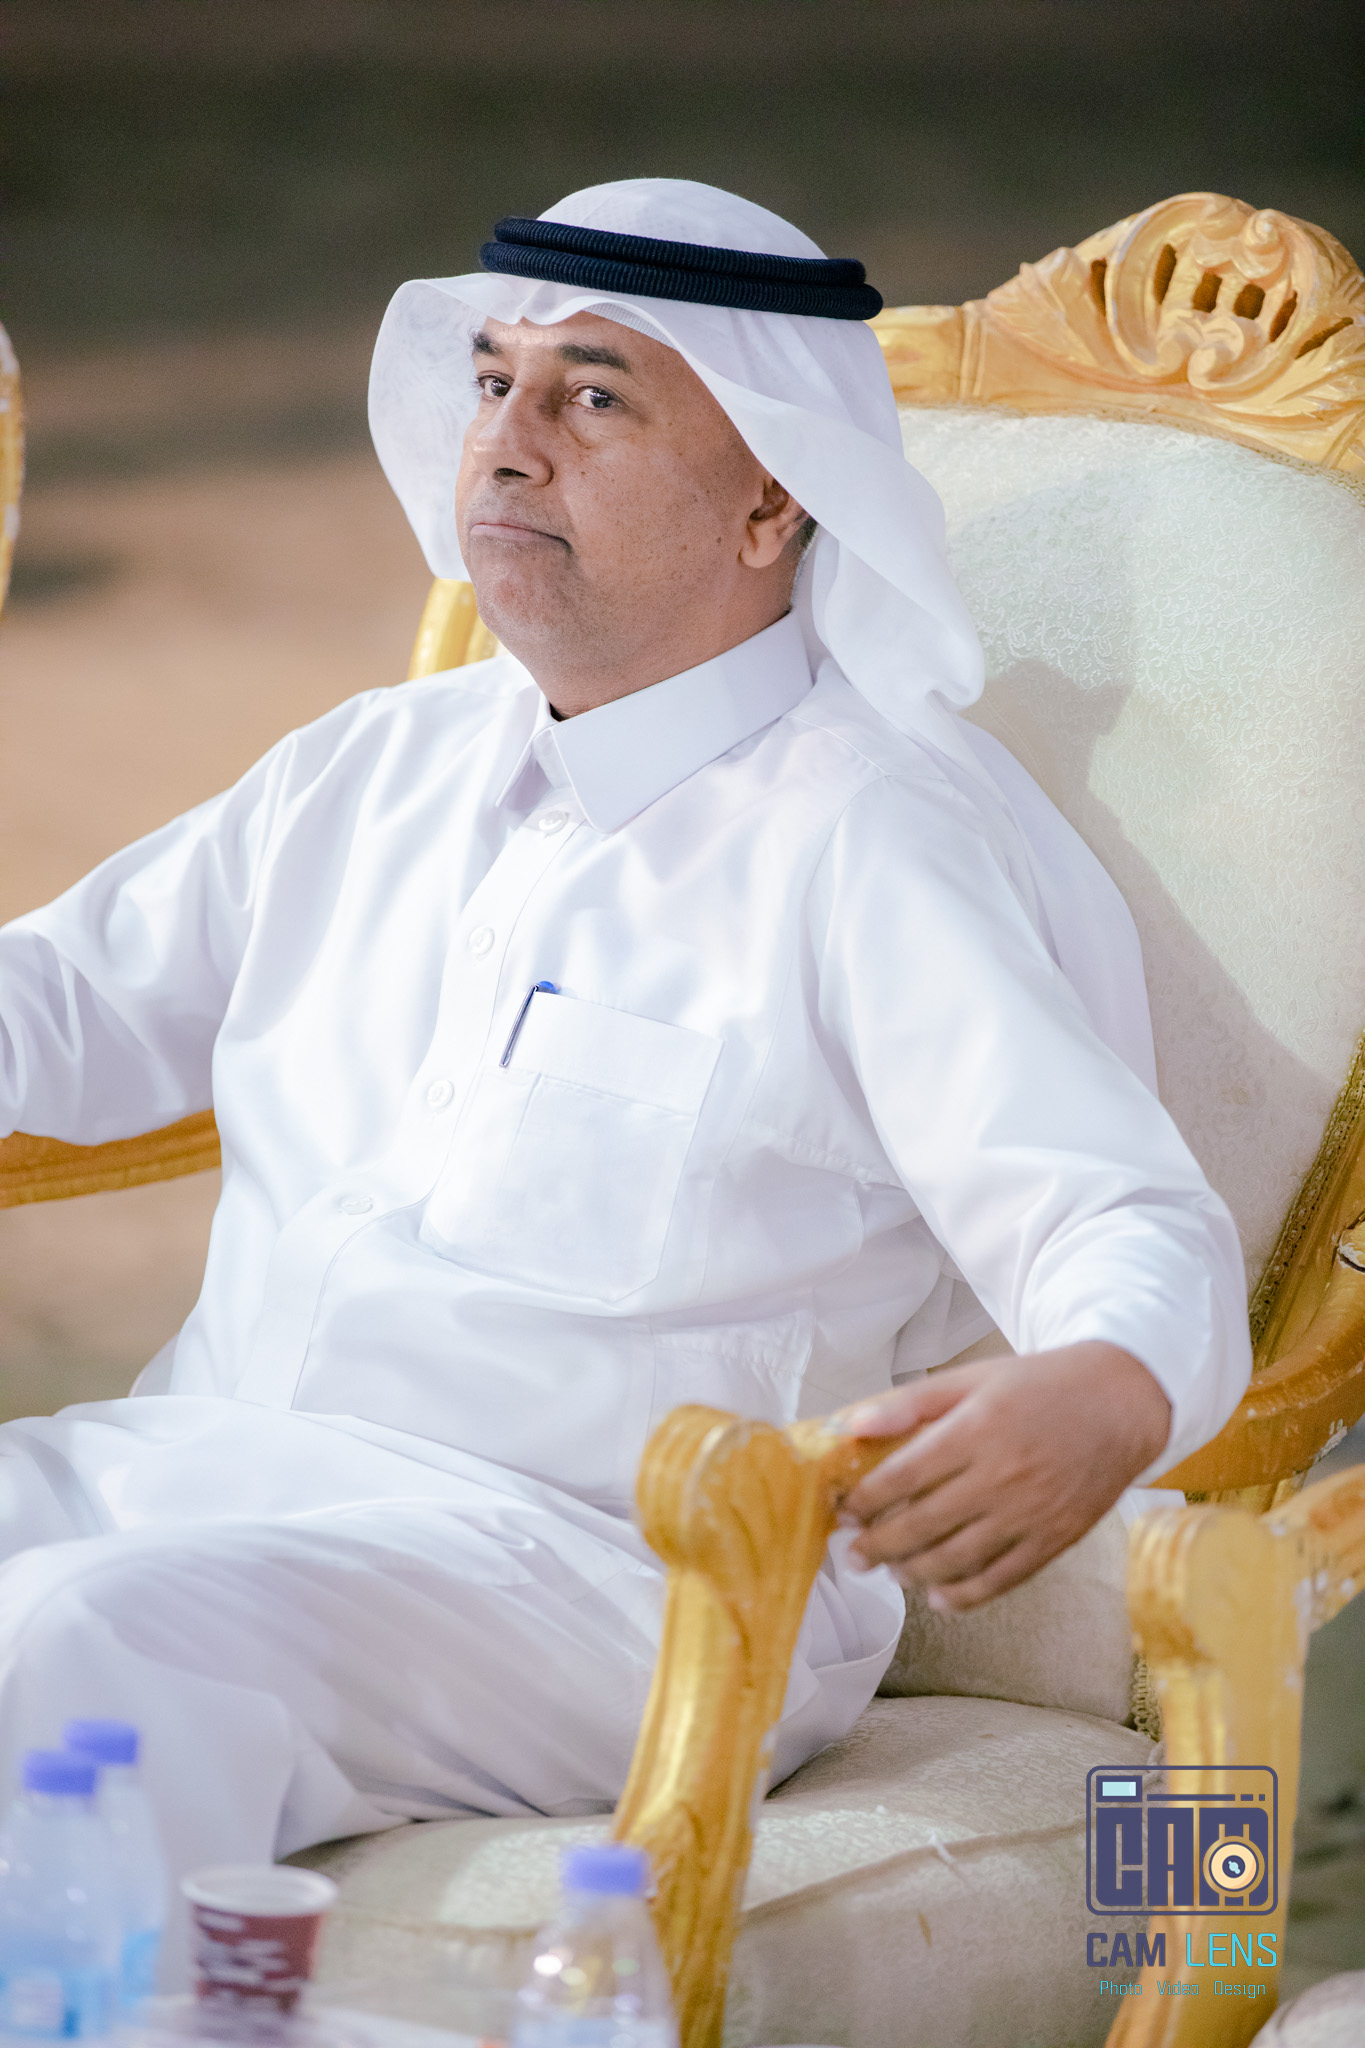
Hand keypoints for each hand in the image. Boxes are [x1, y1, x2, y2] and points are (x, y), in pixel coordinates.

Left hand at [836, 1342, 1171, 1612]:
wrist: (1121, 1403)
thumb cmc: (1039, 1386)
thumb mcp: (972, 1377)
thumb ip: (910, 1402)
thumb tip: (850, 1425)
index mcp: (976, 1429)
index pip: (904, 1476)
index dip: (866, 1500)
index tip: (844, 1511)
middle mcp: (1002, 1475)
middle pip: (923, 1524)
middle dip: (879, 1545)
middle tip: (853, 1554)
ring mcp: (1031, 1513)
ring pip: (958, 1558)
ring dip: (914, 1572)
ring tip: (890, 1571)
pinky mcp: (1055, 1539)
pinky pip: (1003, 1579)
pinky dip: (966, 1596)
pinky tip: (939, 1597)